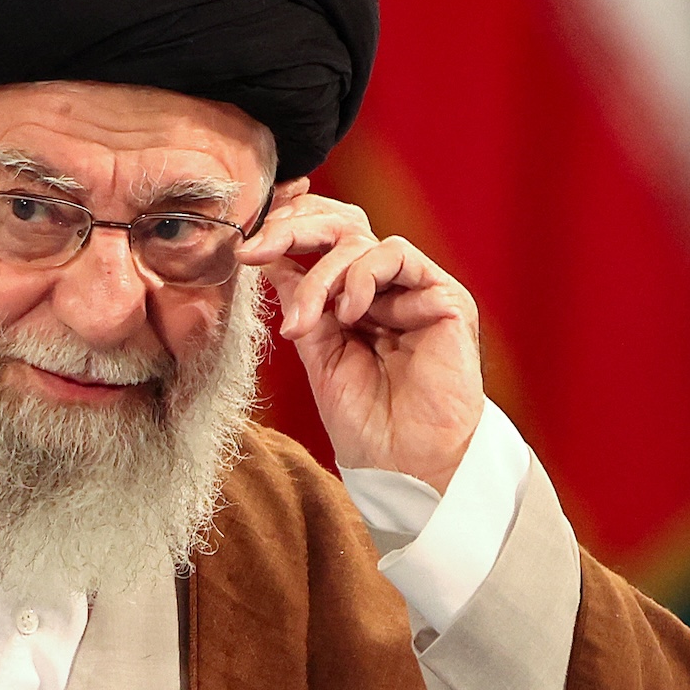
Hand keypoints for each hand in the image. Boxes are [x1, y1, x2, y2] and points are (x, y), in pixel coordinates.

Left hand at [235, 180, 483, 494]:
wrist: (405, 465)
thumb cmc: (365, 421)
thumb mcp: (316, 351)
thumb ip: (300, 301)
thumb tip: (268, 257)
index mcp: (356, 296)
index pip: (323, 236)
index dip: (287, 223)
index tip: (245, 242)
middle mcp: (386, 285)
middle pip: (340, 223)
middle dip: (290, 228)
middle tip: (254, 250)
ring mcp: (415, 288)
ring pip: (359, 240)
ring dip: (320, 275)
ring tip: (304, 321)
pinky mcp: (443, 296)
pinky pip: (395, 255)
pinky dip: (360, 276)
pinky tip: (348, 314)